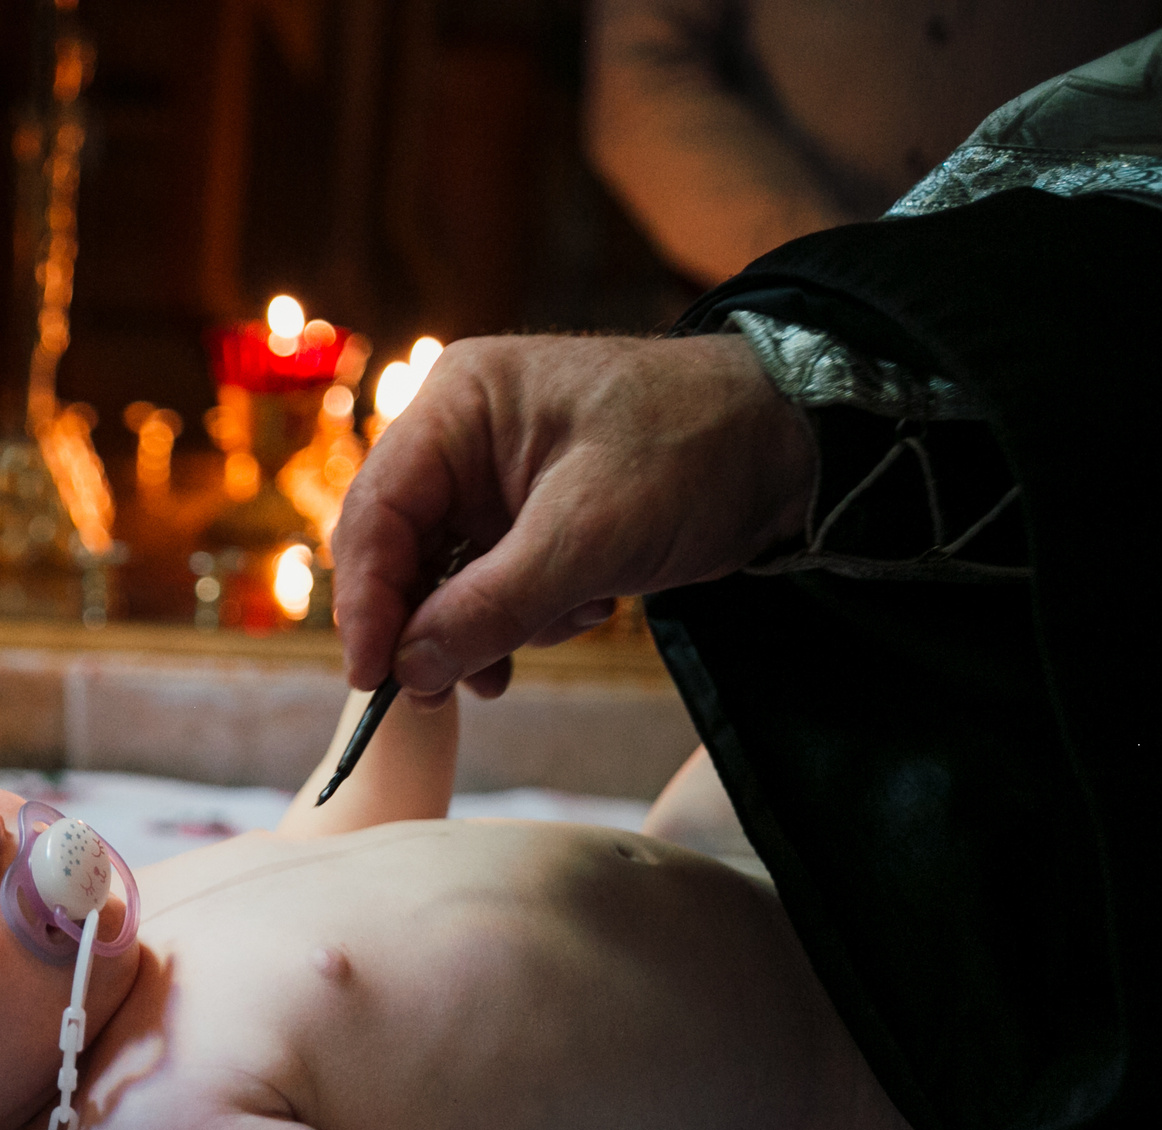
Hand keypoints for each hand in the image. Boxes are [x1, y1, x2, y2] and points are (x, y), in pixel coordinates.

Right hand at [331, 333, 814, 700]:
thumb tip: (409, 671)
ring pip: (445, 576)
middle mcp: (463, 436)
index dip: (366, 599)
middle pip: (401, 547)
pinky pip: (492, 582)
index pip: (378, 510)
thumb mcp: (589, 537)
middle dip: (423, 623)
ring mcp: (496, 478)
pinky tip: (580, 615)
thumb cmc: (694, 452)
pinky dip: (521, 618)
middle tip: (436, 692)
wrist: (795, 443)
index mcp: (459, 405)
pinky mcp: (532, 516)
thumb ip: (490, 608)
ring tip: (517, 663)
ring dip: (478, 629)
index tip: (375, 675)